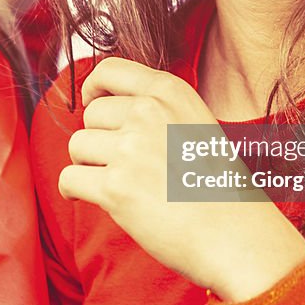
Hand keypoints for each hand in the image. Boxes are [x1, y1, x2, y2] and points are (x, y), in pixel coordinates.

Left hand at [59, 58, 304, 299]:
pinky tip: (93, 199)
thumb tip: (101, 106)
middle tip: (121, 165)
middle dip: (97, 140)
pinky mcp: (116, 187)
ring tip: (117, 184)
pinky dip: (73, 191)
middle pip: (91, 115)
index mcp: (170, 92)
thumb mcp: (196, 123)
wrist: (236, 234)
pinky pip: (69, 179)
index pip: (109, 70)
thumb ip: (156, 109)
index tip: (91, 103)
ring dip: (87, 166)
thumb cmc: (217, 186)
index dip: (93, 88)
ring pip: (77, 146)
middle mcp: (148, 112)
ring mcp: (131, 148)